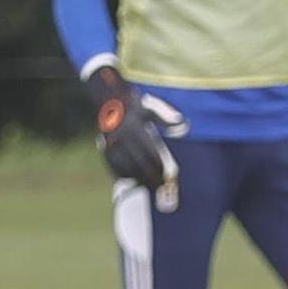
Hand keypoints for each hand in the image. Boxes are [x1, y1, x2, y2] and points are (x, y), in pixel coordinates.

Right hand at [85, 65, 186, 195]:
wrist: (109, 102)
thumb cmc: (134, 107)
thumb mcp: (150, 109)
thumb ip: (165, 118)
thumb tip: (181, 122)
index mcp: (135, 128)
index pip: (150, 154)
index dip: (159, 168)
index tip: (167, 176)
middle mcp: (123, 137)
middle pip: (139, 164)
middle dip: (150, 177)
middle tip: (160, 186)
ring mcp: (112, 144)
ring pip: (126, 167)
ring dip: (138, 179)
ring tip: (148, 186)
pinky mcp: (105, 148)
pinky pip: (114, 166)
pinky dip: (123, 175)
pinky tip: (132, 180)